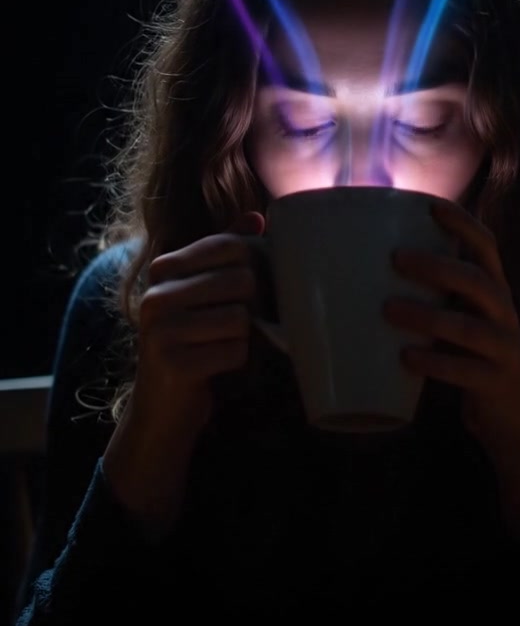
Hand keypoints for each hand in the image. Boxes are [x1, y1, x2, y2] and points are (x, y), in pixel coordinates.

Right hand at [134, 213, 266, 436]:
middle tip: (243, 325)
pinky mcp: (176, 364)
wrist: (162, 409)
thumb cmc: (191, 343)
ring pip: (241, 318)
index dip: (254, 265)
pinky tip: (219, 367)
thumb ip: (223, 254)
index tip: (251, 290)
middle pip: (241, 280)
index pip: (228, 245)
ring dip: (245, 338)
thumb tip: (257, 216)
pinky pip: (235, 351)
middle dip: (254, 306)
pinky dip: (237, 361)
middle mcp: (156, 296)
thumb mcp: (200, 294)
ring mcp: (162, 331)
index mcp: (162, 271)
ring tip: (225, 346)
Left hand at [382, 198, 519, 449]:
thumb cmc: (470, 357)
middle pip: (478, 280)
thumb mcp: (459, 320)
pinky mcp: (496, 381)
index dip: (462, 224)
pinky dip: (435, 364)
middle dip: (437, 266)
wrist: (512, 416)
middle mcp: (504, 312)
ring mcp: (504, 348)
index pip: (485, 246)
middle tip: (395, 258)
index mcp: (493, 290)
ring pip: (469, 327)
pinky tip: (406, 358)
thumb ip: (430, 298)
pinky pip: (466, 371)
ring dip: (427, 316)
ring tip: (388, 310)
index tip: (430, 206)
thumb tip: (357, 277)